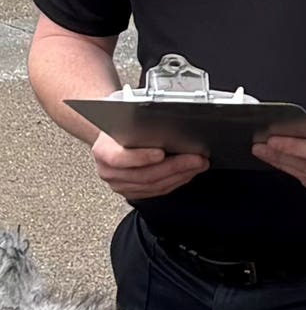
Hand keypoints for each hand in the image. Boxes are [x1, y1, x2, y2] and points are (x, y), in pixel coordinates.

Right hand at [91, 132, 208, 198]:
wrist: (110, 137)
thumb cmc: (119, 125)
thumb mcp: (123, 118)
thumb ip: (137, 124)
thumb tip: (164, 123)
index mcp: (103, 151)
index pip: (120, 158)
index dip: (142, 157)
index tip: (162, 152)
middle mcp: (109, 172)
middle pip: (144, 175)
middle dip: (174, 167)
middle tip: (195, 158)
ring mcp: (121, 185)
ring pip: (153, 186)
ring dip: (180, 175)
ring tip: (198, 164)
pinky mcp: (133, 191)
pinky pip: (156, 191)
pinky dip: (175, 182)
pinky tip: (188, 173)